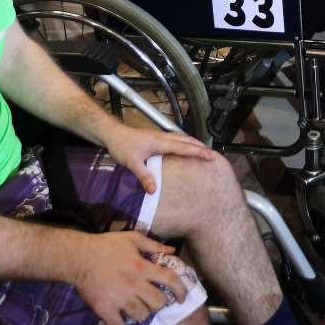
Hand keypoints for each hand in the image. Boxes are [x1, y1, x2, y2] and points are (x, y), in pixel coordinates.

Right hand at [70, 228, 187, 324]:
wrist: (78, 256)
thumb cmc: (106, 246)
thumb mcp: (132, 239)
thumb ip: (153, 244)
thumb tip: (172, 249)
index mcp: (142, 267)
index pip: (170, 279)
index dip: (181, 289)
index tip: (182, 297)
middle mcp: (134, 284)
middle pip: (158, 302)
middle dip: (159, 303)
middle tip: (152, 300)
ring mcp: (120, 298)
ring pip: (141, 315)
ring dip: (142, 313)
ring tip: (136, 308)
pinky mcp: (105, 309)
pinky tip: (119, 319)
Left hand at [103, 125, 218, 193]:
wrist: (112, 134)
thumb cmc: (122, 146)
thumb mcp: (132, 163)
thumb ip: (144, 176)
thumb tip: (153, 190)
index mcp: (160, 143)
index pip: (184, 147)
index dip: (198, 152)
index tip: (211, 156)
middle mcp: (162, 137)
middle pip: (186, 140)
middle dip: (200, 147)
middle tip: (212, 154)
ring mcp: (159, 136)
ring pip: (181, 137)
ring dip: (193, 143)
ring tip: (202, 150)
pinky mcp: (155, 137)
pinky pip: (175, 138)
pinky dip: (184, 142)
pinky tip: (183, 146)